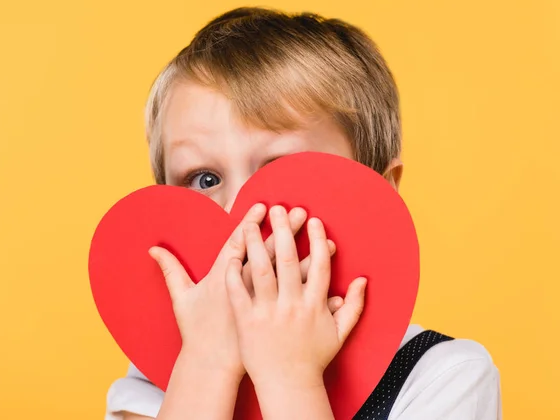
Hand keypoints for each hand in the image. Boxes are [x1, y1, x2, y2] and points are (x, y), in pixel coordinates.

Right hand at [148, 205, 339, 378]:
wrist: (213, 363)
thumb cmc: (197, 329)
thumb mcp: (181, 298)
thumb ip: (170, 270)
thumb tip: (152, 248)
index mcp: (226, 278)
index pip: (240, 244)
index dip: (252, 224)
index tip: (264, 206)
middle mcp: (249, 289)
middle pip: (272, 255)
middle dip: (288, 232)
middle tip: (301, 211)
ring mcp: (265, 304)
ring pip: (292, 276)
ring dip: (311, 257)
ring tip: (329, 242)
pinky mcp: (276, 317)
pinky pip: (298, 302)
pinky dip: (316, 290)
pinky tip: (332, 279)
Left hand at [225, 205, 366, 389]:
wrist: (288, 386)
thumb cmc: (313, 359)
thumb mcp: (340, 334)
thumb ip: (354, 306)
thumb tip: (362, 280)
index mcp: (315, 305)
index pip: (319, 265)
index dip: (317, 240)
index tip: (314, 220)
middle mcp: (292, 305)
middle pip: (288, 260)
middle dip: (284, 230)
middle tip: (279, 208)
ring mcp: (268, 313)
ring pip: (261, 271)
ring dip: (257, 244)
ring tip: (251, 224)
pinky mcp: (247, 322)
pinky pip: (238, 292)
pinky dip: (234, 273)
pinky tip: (231, 256)